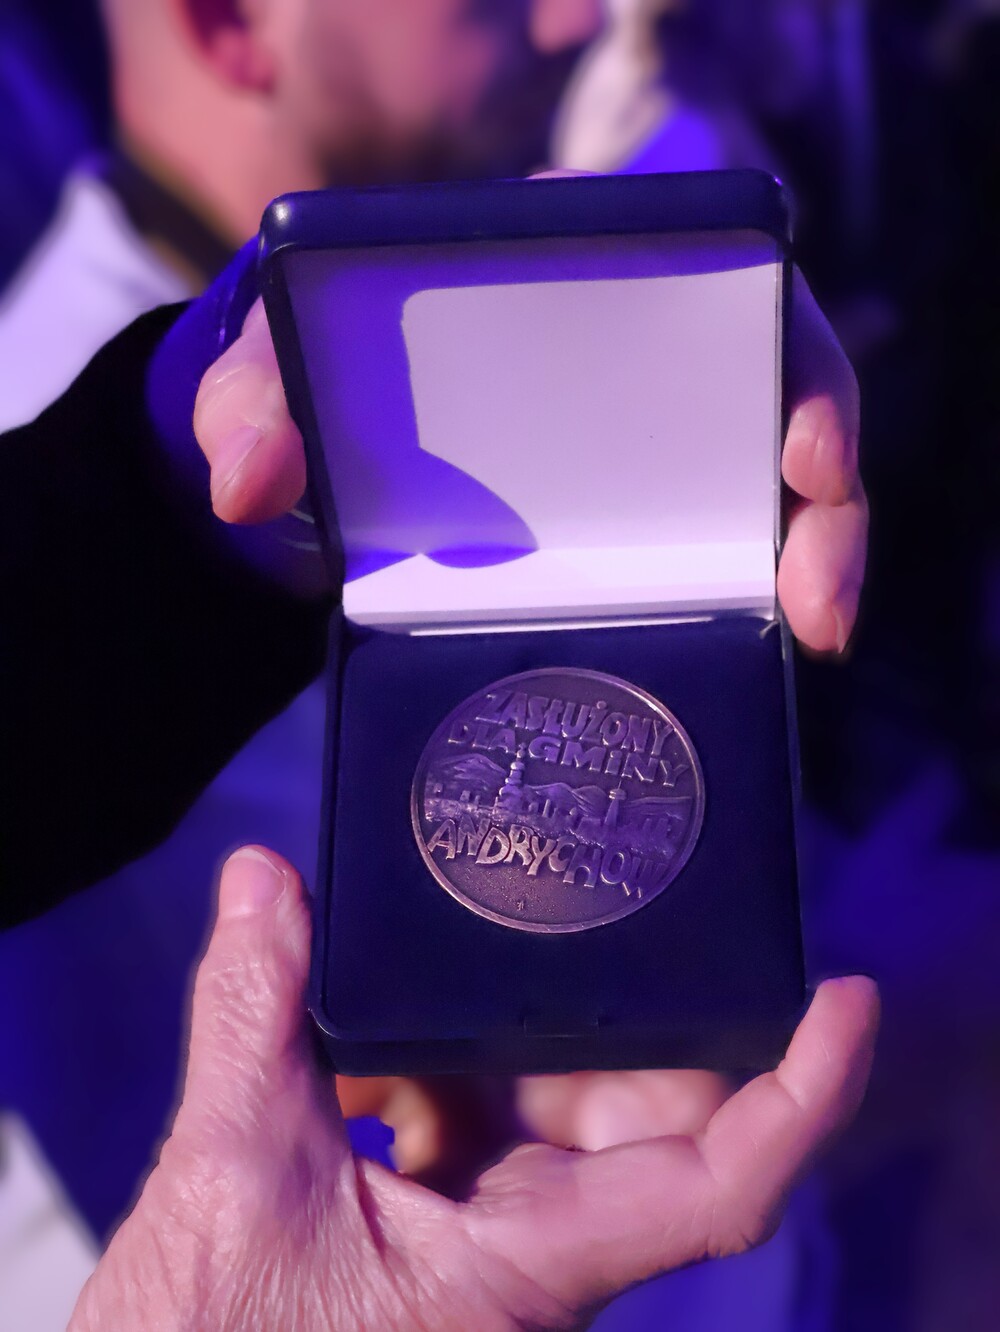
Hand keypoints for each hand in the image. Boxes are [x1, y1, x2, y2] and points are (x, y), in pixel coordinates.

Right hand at [71, 847, 876, 1331]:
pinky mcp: (440, 1234)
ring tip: (450, 946)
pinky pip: (474, 1128)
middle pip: (636, 1114)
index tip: (845, 997)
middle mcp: (538, 1254)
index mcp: (534, 1266)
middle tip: (582, 908)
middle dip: (612, 1011)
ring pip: (548, 1110)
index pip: (722, 1183)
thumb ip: (254, 1017)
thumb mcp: (233, 1176)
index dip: (804, 1091)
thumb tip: (263, 883)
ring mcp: (491, 1244)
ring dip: (498, 1032)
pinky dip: (431, 1071)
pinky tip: (361, 1036)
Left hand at [194, 272, 864, 654]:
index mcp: (573, 267)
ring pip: (775, 474)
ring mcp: (655, 437)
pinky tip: (784, 643)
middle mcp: (639, 345)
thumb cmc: (319, 380)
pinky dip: (766, 592)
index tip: (797, 443)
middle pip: (777, 379)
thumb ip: (248, 399)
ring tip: (815, 627)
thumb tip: (249, 484)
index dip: (781, 348)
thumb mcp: (272, 374)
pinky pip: (734, 544)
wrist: (324, 453)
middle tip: (818, 576)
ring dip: (818, 550)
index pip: (715, 274)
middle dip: (825, 472)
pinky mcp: (652, 517)